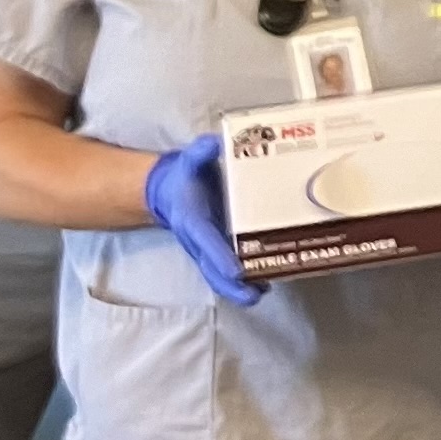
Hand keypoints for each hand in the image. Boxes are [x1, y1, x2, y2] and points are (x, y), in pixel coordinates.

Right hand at [143, 134, 265, 304]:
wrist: (170, 191)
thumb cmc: (186, 177)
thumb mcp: (189, 161)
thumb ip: (200, 152)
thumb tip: (213, 143)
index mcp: (192, 221)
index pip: (206, 241)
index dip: (220, 257)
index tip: (236, 270)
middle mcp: (200, 240)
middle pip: (212, 271)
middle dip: (232, 286)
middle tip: (254, 295)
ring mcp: (209, 249)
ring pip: (221, 276)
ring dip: (241, 287)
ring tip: (265, 291)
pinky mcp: (218, 250)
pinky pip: (230, 269)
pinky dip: (246, 278)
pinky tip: (269, 279)